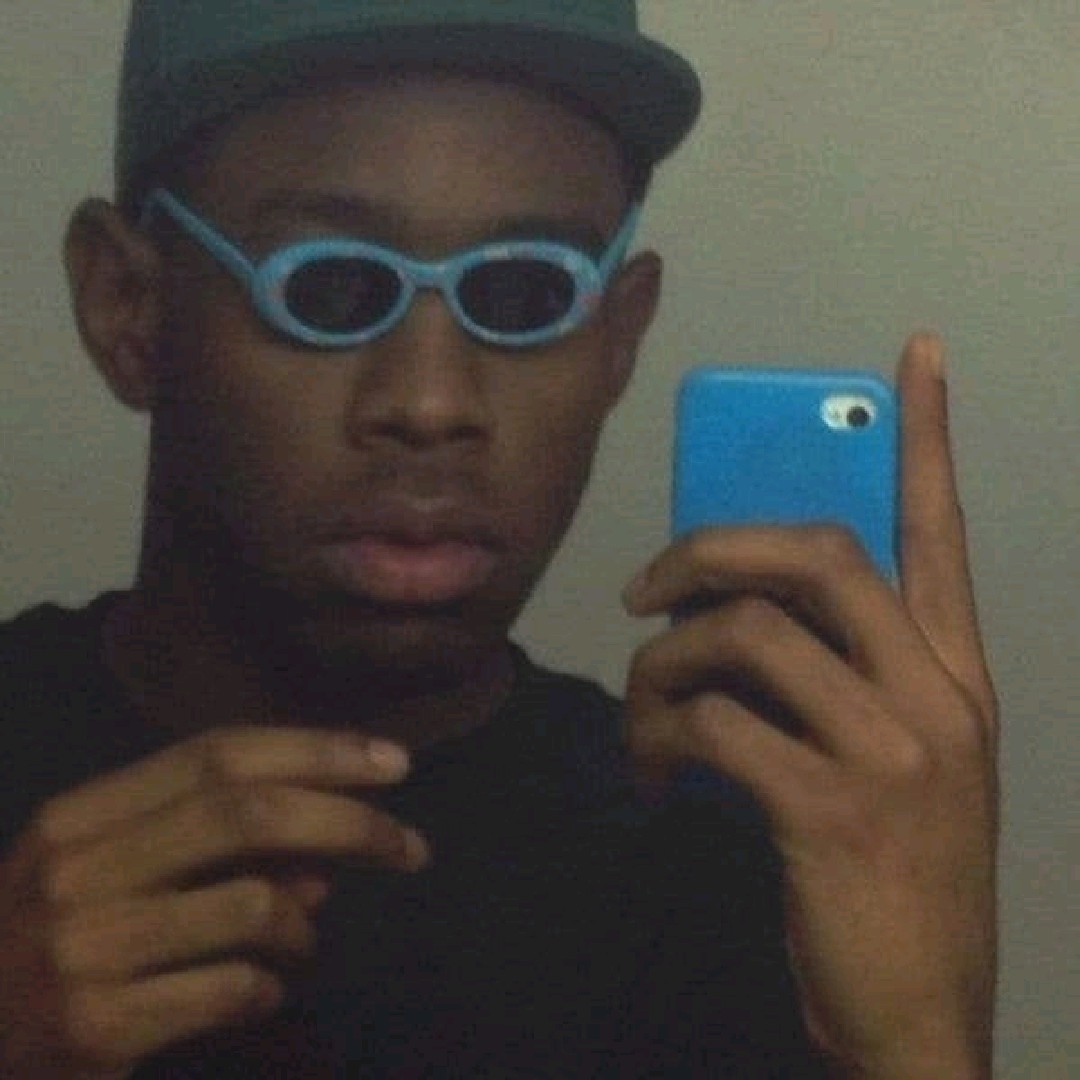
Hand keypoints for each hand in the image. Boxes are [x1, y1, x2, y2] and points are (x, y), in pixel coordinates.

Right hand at [0, 727, 427, 1078]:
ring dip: (305, 924)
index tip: (393, 761)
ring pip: (252, 902)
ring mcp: (82, 946)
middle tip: (411, 847)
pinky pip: (232, 988)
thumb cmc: (42, 944)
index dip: (316, 749)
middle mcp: (78, 867)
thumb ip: (207, 850)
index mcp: (82, 814)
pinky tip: (265, 993)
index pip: (219, 753)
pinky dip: (271, 987)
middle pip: (248, 813)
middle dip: (349, 821)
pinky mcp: (96, 1024)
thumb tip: (321, 862)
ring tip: (304, 940)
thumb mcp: (109, 875)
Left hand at [622, 335, 997, 1078]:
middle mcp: (937, 698)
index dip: (928, 435)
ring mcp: (892, 753)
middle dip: (712, 549)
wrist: (922, 1013)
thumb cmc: (894, 875)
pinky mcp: (831, 809)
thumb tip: (735, 611)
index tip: (915, 356)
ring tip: (643, 709)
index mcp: (956, 677)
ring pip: (745, 635)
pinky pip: (712, 720)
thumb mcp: (893, 762)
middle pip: (817, 556)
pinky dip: (660, 733)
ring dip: (665, 661)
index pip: (944, 530)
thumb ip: (839, 676)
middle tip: (648, 587)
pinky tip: (653, 771)